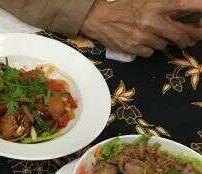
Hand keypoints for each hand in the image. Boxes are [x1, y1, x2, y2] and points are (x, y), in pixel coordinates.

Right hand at [81, 0, 201, 57]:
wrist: (97, 18)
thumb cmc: (122, 5)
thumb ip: (163, 5)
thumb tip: (179, 9)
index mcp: (158, 5)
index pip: (187, 5)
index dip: (200, 8)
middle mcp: (153, 22)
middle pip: (181, 34)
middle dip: (189, 37)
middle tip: (191, 38)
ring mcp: (143, 37)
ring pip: (165, 44)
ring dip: (164, 41)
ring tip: (157, 35)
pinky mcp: (134, 48)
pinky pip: (150, 52)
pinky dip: (149, 48)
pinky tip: (142, 41)